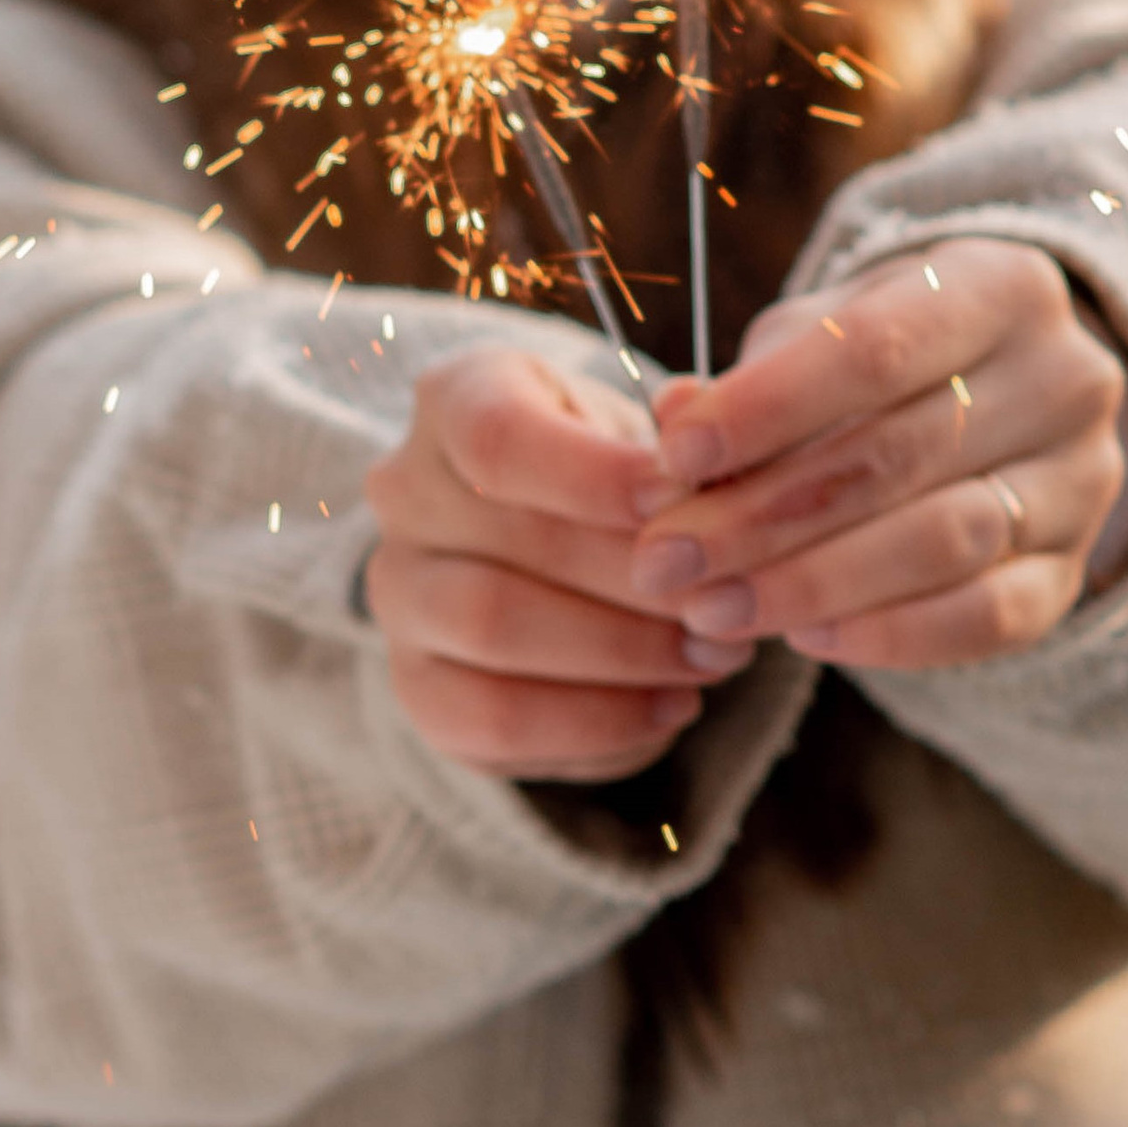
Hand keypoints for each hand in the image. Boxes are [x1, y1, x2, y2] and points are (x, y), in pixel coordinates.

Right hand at [365, 349, 709, 779]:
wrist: (565, 544)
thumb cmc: (618, 475)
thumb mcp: (650, 435)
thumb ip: (683, 444)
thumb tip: (699, 458)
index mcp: (456, 401)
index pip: (500, 438)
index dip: (596, 477)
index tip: (684, 502)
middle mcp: (404, 493)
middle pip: (511, 544)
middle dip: (638, 584)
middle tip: (728, 606)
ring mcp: (399, 594)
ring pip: (494, 632)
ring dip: (623, 656)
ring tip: (709, 661)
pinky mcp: (418, 686)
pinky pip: (492, 721)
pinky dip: (596, 725)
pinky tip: (670, 708)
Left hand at [633, 239, 1127, 674]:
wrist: (1001, 401)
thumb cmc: (884, 358)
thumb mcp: (819, 335)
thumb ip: (749, 383)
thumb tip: (671, 435)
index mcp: (1000, 288)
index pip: (877, 349)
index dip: (768, 408)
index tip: (675, 456)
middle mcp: (1062, 379)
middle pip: (900, 455)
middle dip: (762, 517)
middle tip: (662, 563)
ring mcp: (1081, 481)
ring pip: (945, 543)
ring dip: (811, 584)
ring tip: (710, 608)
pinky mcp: (1072, 572)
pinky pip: (988, 619)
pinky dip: (890, 636)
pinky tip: (805, 638)